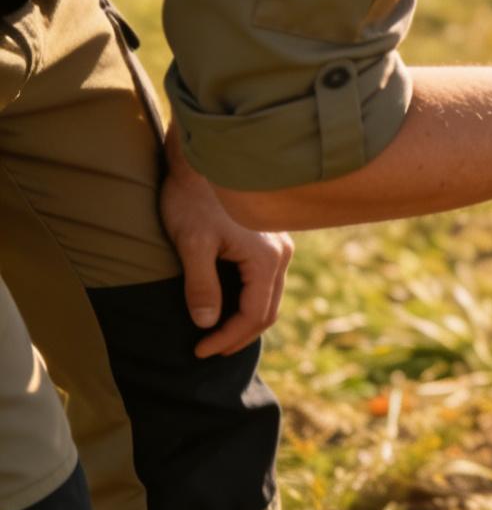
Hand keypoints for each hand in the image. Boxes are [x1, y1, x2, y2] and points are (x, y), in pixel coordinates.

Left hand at [161, 127, 295, 357]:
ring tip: (217, 333)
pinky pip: (267, 282)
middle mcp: (281, 255)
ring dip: (246, 320)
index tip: (198, 350)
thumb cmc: (193, 199)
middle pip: (268, 311)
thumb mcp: (191, 244)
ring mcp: (280, 246)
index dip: (226, 338)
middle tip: (208, 350)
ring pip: (270, 297)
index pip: (254, 315)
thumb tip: (206, 323)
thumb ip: (201, 286)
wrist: (204, 159)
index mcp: (266, 259)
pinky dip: (250, 301)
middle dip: (239, 336)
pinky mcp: (271, 240)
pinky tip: (229, 304)